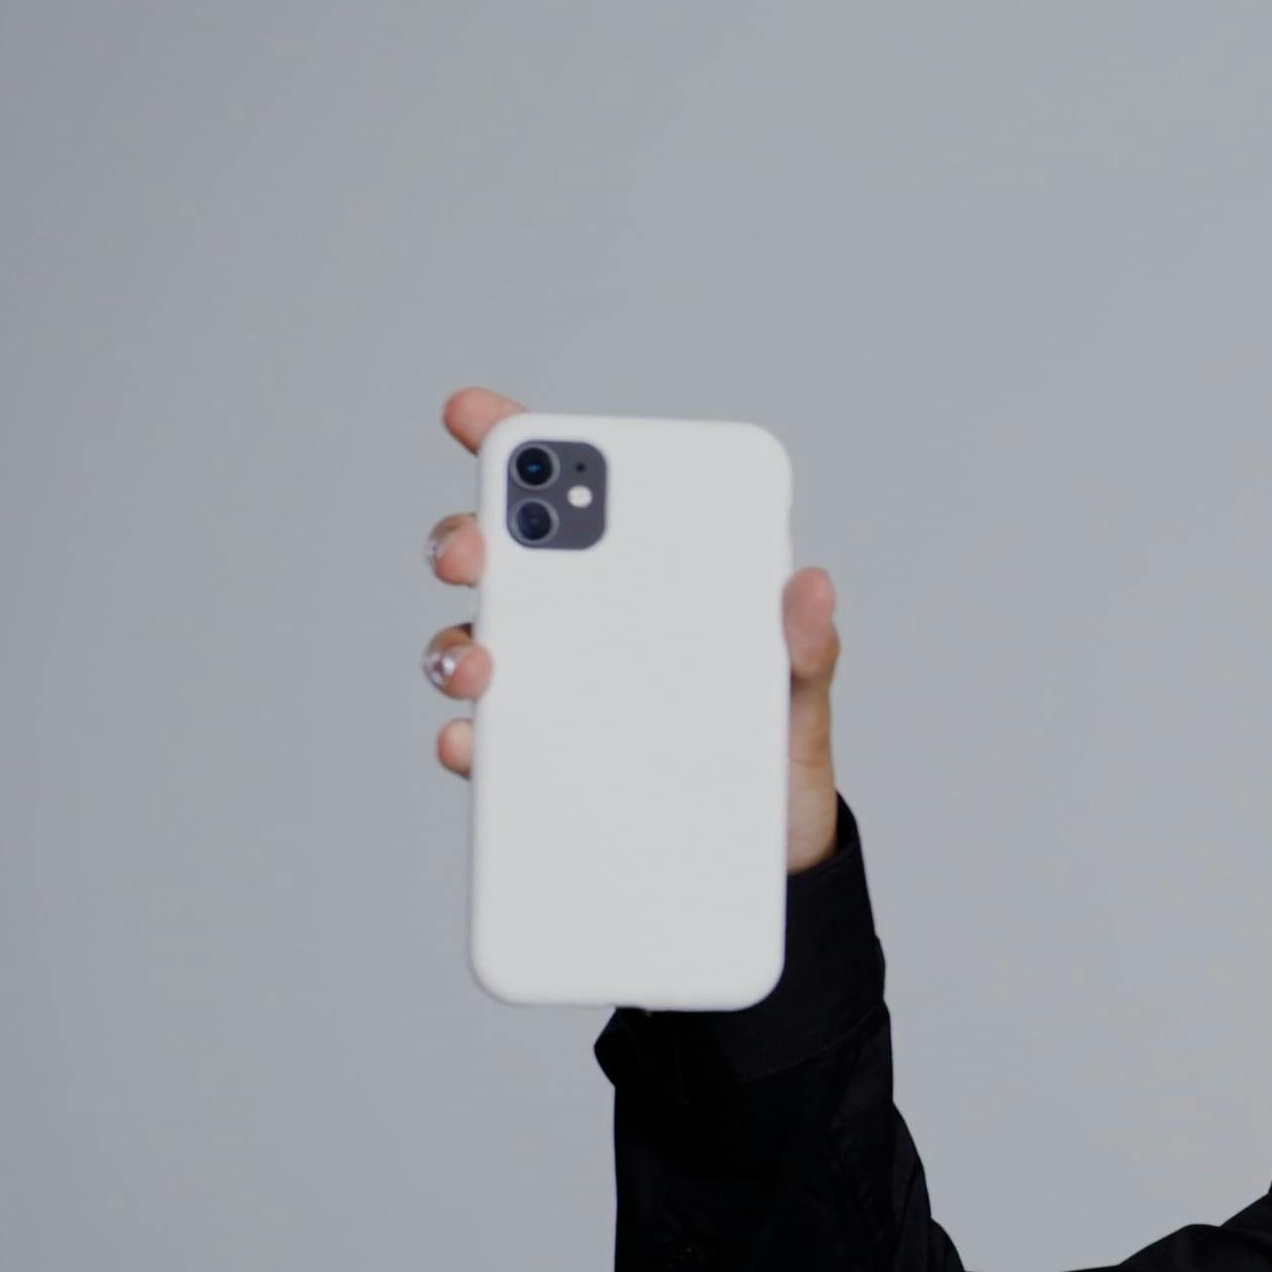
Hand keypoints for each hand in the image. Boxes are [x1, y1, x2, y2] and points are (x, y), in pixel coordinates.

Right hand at [423, 386, 844, 873]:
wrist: (771, 856)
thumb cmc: (777, 752)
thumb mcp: (800, 697)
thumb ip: (806, 645)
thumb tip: (812, 586)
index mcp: (649, 580)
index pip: (579, 499)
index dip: (518, 446)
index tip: (479, 415)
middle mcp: (586, 624)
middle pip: (500, 561)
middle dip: (469, 539)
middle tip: (476, 550)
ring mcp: (554, 690)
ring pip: (474, 644)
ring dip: (459, 644)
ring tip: (483, 664)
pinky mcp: (540, 763)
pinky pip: (485, 742)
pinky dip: (468, 738)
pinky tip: (472, 742)